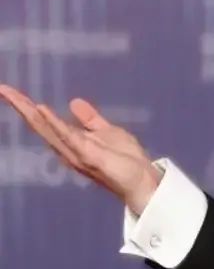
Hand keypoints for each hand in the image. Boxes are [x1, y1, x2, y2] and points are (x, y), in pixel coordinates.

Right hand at [0, 84, 161, 213]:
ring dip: (30, 112)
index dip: (26, 105)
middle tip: (2, 88)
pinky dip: (54, 123)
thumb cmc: (126, 160)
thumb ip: (90, 120)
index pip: (44, 120)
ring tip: (12, 96)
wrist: (143, 179)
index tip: (8, 90)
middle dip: (20, 106)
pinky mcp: (89, 156)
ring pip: (47, 129)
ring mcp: (76, 153)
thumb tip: (73, 102)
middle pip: (39, 124)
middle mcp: (67, 148)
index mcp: (70, 141)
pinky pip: (69, 137)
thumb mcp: (107, 133)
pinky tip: (41, 110)